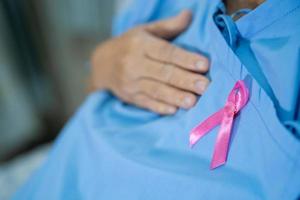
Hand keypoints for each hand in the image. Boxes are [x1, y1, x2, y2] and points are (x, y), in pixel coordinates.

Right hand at [90, 10, 209, 114]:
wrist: (102, 65)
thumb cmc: (130, 45)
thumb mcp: (145, 30)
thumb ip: (168, 26)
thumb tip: (190, 14)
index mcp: (140, 44)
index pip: (166, 52)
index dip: (185, 59)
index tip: (205, 64)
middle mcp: (133, 64)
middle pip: (163, 73)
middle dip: (185, 80)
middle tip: (204, 86)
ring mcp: (130, 82)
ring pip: (156, 90)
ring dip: (175, 97)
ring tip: (193, 102)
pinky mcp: (130, 97)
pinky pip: (146, 103)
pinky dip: (160, 108)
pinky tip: (174, 111)